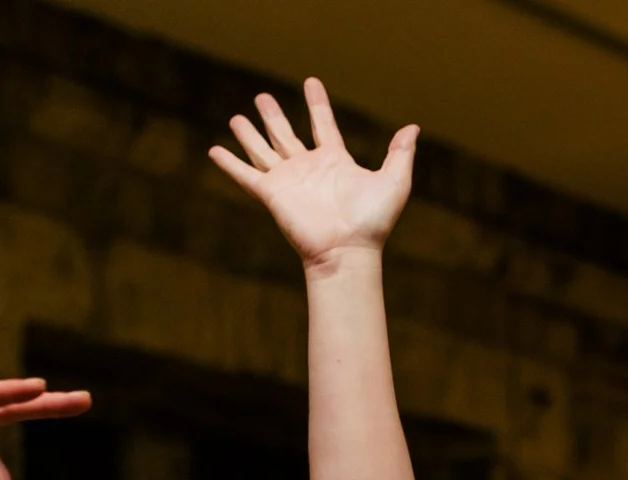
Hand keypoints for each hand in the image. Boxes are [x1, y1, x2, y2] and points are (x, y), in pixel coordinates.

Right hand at [208, 78, 417, 270]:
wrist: (348, 250)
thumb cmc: (372, 221)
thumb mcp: (394, 182)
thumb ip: (400, 153)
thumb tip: (413, 128)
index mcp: (335, 161)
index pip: (323, 125)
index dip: (317, 103)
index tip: (310, 82)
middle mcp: (309, 168)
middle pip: (286, 135)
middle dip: (274, 116)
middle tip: (261, 96)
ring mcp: (288, 181)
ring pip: (264, 150)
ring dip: (250, 134)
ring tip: (237, 116)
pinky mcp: (272, 194)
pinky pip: (246, 175)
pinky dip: (230, 163)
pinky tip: (214, 150)